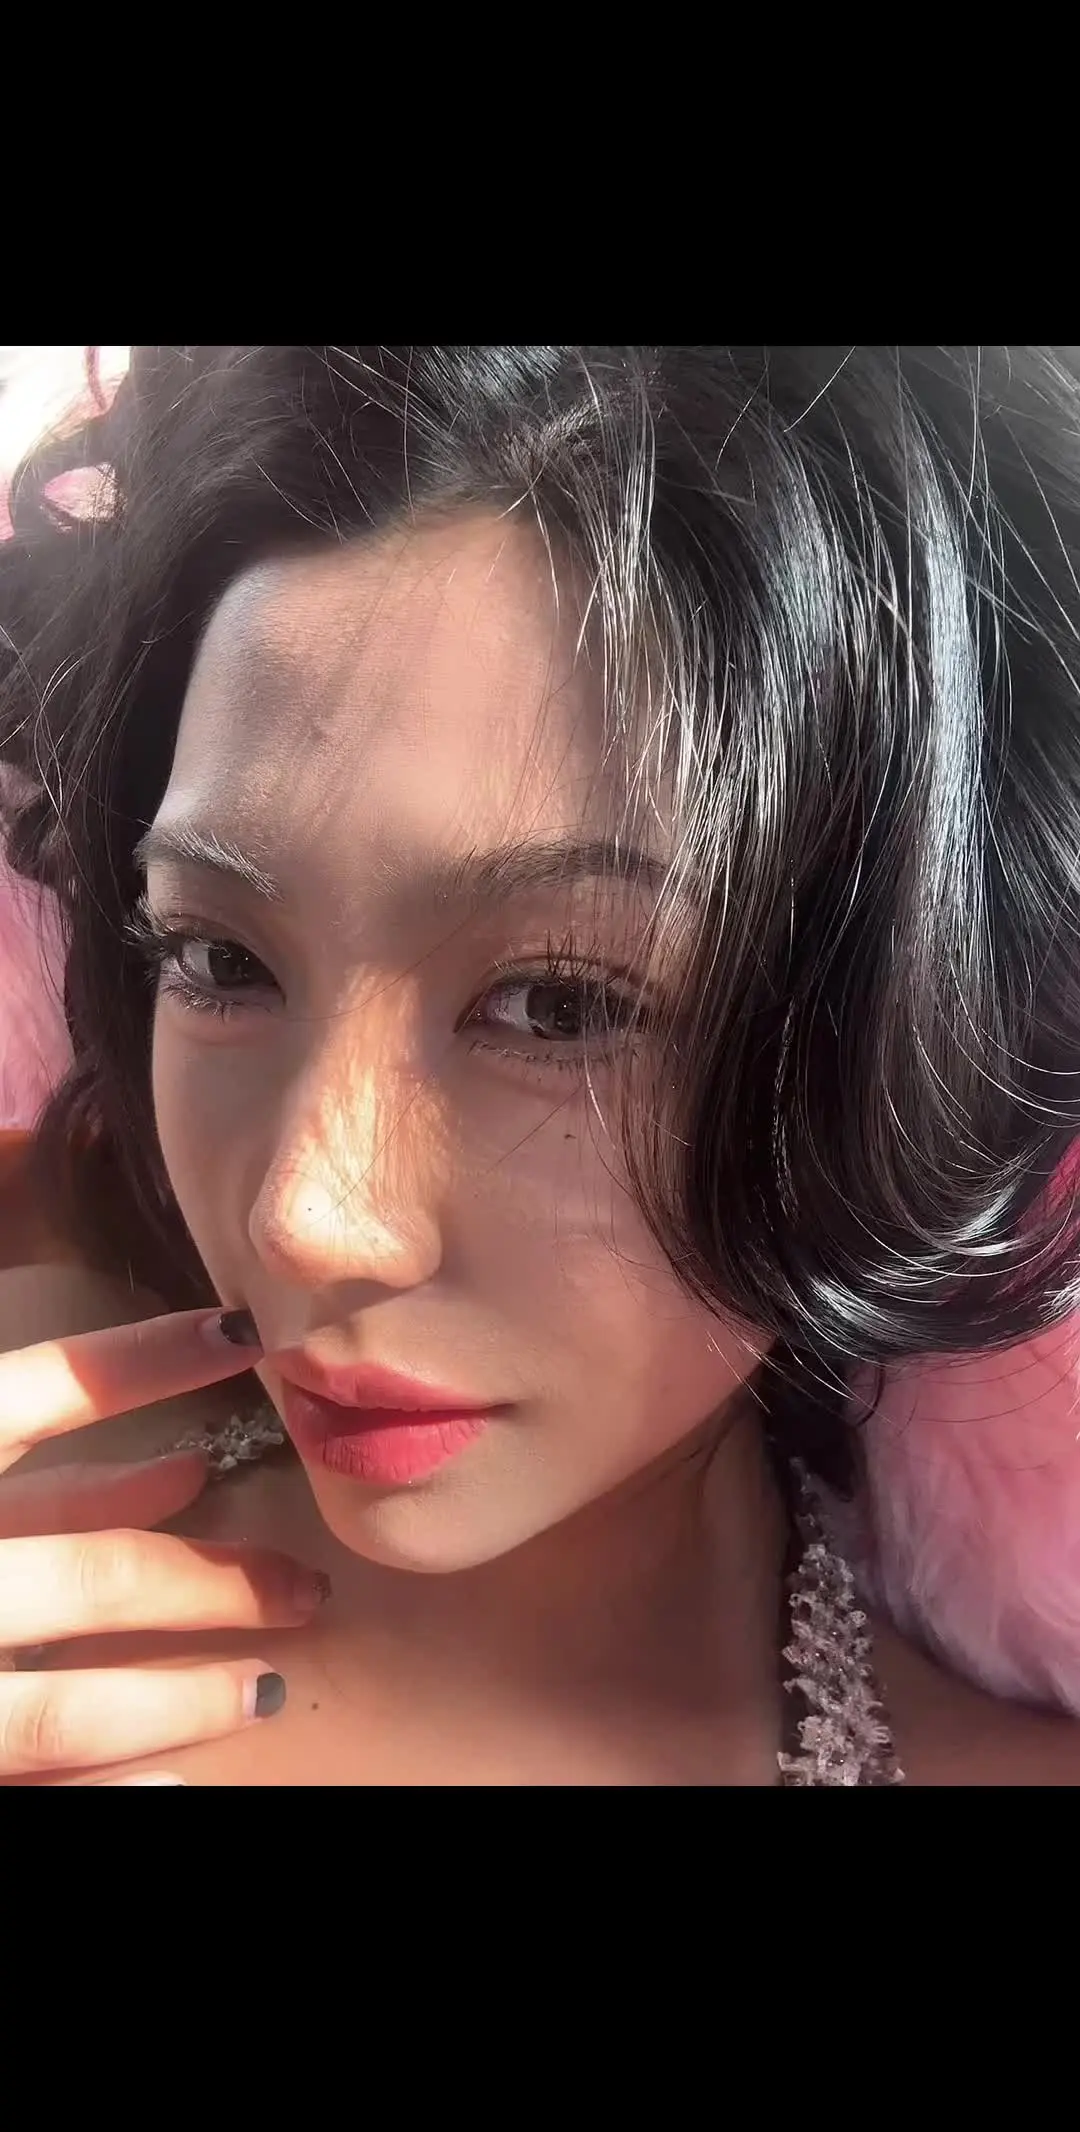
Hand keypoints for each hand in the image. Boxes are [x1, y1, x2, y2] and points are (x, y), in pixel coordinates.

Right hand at [0, 1308, 323, 1783]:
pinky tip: (175, 1781)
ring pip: (62, 1707)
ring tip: (270, 1691)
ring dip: (180, 1699)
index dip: (139, 1359)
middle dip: (215, 1584)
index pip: (31, 1392)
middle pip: (95, 1575)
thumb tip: (184, 1470)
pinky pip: (29, 1777)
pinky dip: (109, 1779)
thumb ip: (29, 1454)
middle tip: (308, 1586)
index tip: (245, 1334)